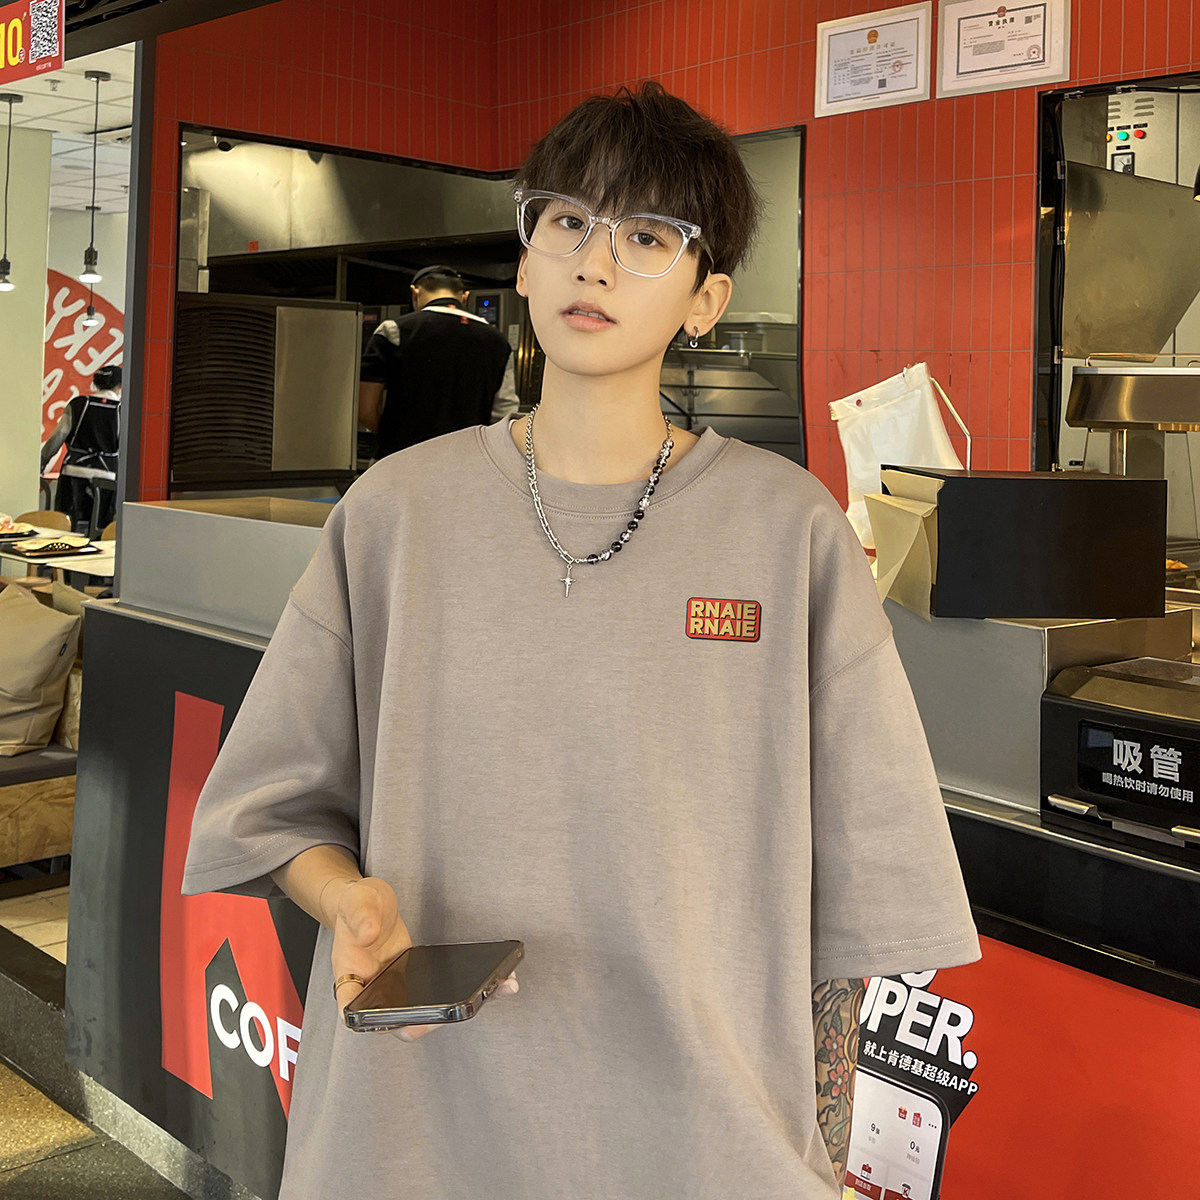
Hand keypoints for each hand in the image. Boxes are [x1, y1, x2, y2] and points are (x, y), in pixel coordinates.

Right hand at [328, 877, 517, 1041]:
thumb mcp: (356, 901)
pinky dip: (468, 988)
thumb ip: (361, 918)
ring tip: (496, 989)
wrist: (369, 903)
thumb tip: (369, 934)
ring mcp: (399, 989)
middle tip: (455, 1012)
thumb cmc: (355, 906)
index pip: (355, 1011)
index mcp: (350, 978)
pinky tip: (497, 977)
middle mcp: (375, 991)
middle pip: (399, 1019)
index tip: (405, 1023)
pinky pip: (442, 992)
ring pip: (426, 1010)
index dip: (376, 1022)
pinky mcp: (419, 981)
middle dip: (429, 1020)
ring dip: (459, 1007)